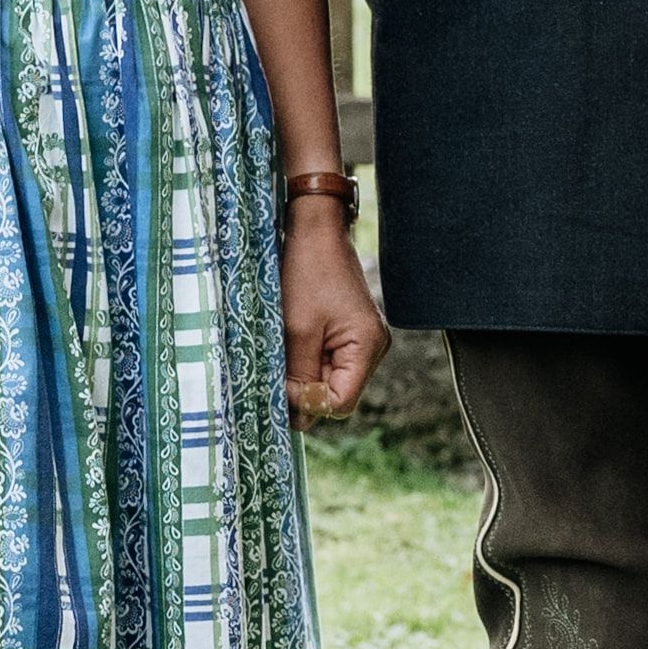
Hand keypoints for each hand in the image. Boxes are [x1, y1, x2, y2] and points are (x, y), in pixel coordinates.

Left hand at [282, 202, 386, 420]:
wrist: (315, 230)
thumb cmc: (307, 273)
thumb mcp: (297, 330)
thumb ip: (298, 376)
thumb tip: (298, 418)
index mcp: (367, 347)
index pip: (339, 403)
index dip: (307, 402)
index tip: (280, 383)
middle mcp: (372, 348)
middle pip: (336, 393)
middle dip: (304, 387)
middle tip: (275, 368)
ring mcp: (361, 340)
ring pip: (328, 379)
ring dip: (303, 372)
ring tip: (284, 348)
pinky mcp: (348, 332)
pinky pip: (327, 361)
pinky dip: (306, 359)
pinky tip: (291, 341)